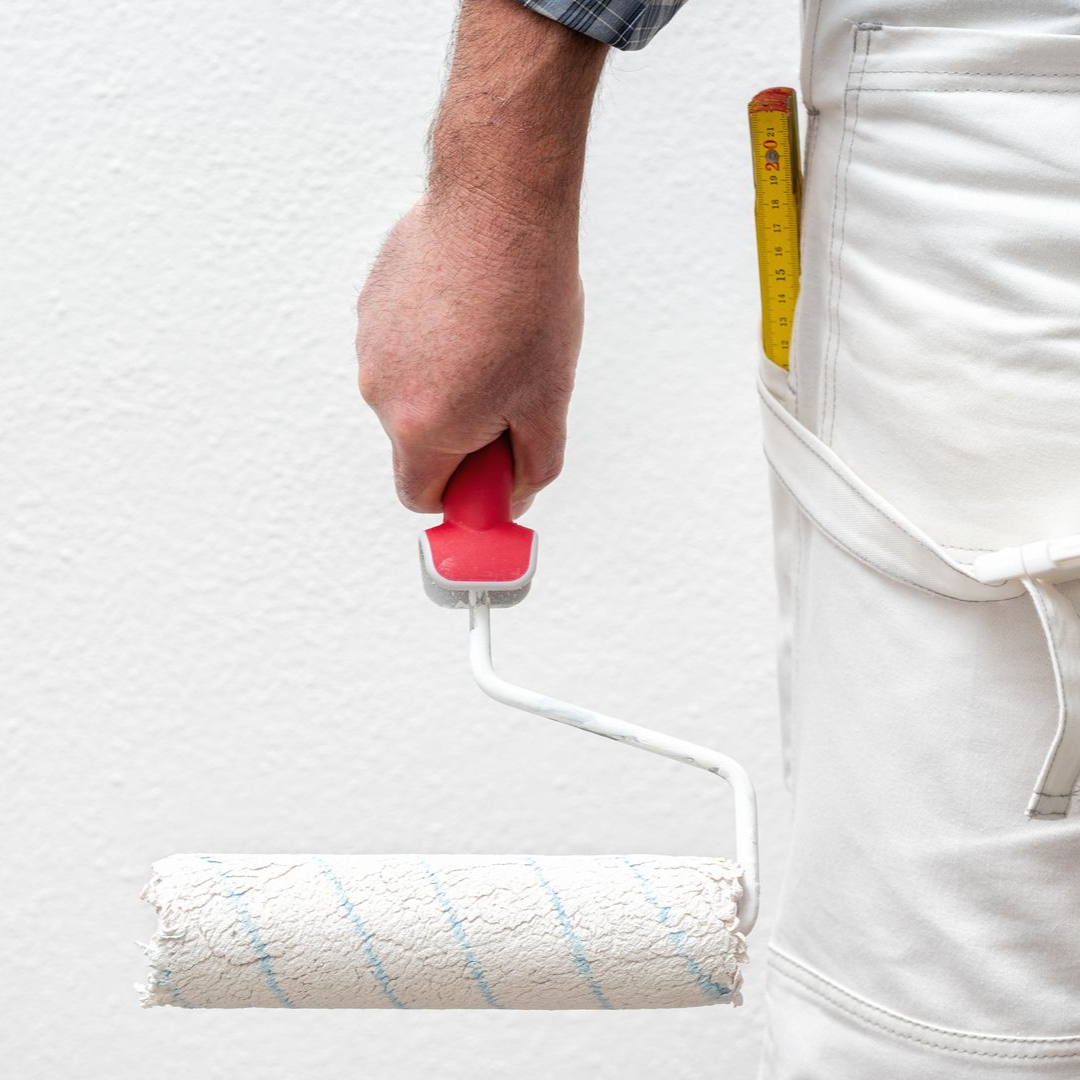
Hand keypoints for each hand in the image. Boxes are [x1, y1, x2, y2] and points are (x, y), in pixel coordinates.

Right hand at [357, 191, 582, 515]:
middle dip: (462, 433)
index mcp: (421, 427)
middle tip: (512, 391)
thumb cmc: (529, 302)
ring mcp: (368, 343)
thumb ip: (532, 467)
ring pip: (410, 393)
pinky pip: (401, 347)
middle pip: (418, 443)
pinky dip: (432, 342)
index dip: (464, 493)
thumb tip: (512, 495)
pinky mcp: (370, 304)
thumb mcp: (550, 400)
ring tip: (494, 337)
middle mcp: (380, 391)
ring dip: (448, 384)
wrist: (498, 205)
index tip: (495, 468)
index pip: (421, 497)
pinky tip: (471, 306)